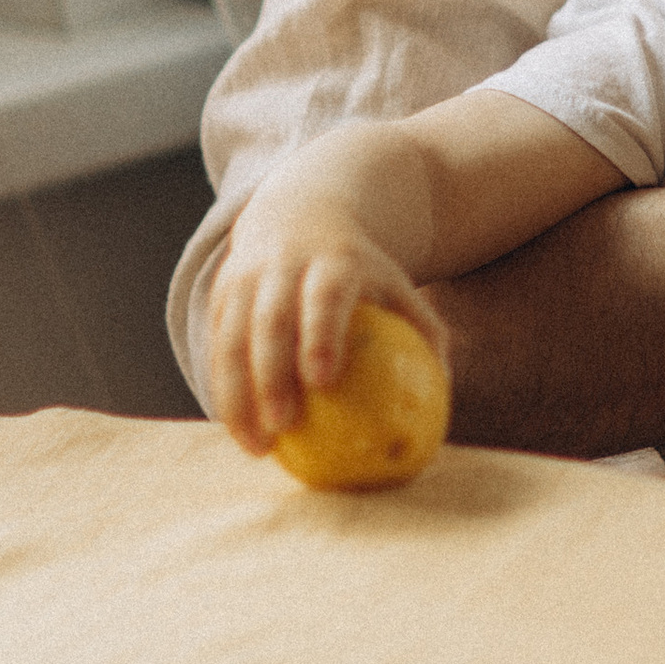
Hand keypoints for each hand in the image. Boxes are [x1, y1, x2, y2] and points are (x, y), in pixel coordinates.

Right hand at [204, 210, 446, 454]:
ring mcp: (245, 279)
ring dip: (238, 395)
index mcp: (331, 261)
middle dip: (270, 375)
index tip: (322, 382)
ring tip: (258, 447)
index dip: (320, 335)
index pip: (323, 297)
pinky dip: (224, 391)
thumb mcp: (395, 284)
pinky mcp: (221, 296)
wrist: (300, 216)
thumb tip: (447, 389)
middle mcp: (281, 266)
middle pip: (269, 322)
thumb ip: (425, 330)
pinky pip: (217, 349)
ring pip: (231, 340)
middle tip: (283, 426)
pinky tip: (242, 432)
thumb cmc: (360, 270)